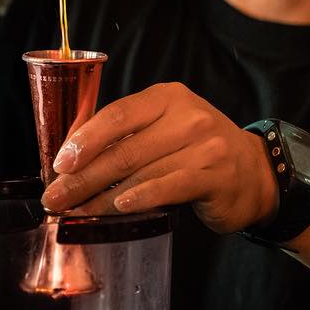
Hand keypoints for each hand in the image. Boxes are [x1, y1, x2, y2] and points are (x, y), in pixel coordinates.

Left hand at [40, 82, 279, 234]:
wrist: (254, 173)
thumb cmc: (196, 152)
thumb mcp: (165, 129)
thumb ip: (127, 136)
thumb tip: (71, 158)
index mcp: (167, 98)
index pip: (118, 113)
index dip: (84, 139)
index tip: (59, 163)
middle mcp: (187, 116)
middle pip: (124, 148)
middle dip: (83, 176)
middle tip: (56, 197)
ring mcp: (204, 145)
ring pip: (141, 172)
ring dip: (102, 196)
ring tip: (77, 211)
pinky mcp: (215, 175)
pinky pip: (168, 186)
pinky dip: (140, 198)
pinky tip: (119, 207)